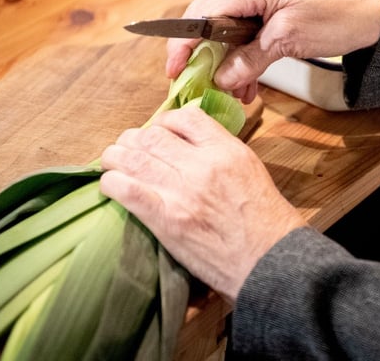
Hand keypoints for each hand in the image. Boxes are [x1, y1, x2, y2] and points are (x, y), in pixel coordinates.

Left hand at [99, 106, 307, 303]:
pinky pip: (128, 191)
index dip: (164, 121)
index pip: (185, 118)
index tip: (159, 131)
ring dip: (116, 157)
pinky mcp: (167, 220)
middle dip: (134, 139)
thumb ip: (222, 152)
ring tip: (112, 162)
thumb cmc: (266, 221)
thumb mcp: (251, 170)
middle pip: (152, 135)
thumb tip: (193, 140)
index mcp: (226, 150)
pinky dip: (113, 183)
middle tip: (128, 148)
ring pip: (133, 158)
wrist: (269, 261)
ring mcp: (182, 192)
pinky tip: (110, 185)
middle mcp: (202, 165)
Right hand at [166, 0, 379, 102]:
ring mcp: (262, 1)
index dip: (184, 40)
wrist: (373, 16)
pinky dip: (243, 63)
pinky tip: (246, 87)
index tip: (175, 69)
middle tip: (192, 83)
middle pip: (210, 21)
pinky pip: (245, 39)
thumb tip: (220, 79)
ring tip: (226, 92)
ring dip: (224, 64)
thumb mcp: (289, 39)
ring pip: (227, 34)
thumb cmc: (336, 17)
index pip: (204, 11)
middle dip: (200, 54)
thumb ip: (251, 58)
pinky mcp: (271, 16)